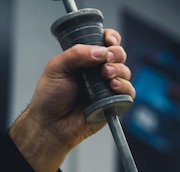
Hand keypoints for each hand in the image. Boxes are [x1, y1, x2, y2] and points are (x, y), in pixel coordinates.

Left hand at [9, 28, 134, 171]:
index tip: (108, 41)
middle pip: (119, 55)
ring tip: (106, 76)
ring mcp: (108, 87)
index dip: (111, 38)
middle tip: (105, 62)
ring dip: (119, 70)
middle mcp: (99, 71)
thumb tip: (101, 52)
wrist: (51, 124)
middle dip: (116, 54)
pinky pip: (129, 93)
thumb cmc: (51, 97)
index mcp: (86, 59)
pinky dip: (125, 87)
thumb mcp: (57, 67)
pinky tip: (113, 87)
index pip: (105, 42)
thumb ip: (77, 54)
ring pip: (126, 72)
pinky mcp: (114, 103)